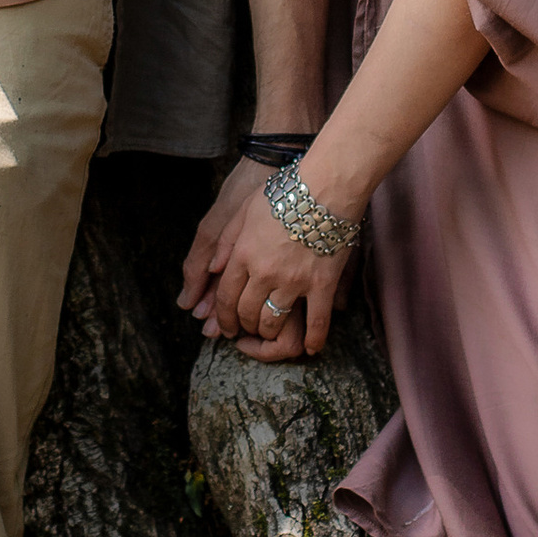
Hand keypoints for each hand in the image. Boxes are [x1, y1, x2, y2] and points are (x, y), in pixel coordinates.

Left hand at [185, 165, 355, 360]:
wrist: (325, 187)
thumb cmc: (283, 192)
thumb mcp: (244, 210)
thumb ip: (225, 241)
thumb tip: (212, 269)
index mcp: (242, 254)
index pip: (226, 296)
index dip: (223, 316)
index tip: (225, 326)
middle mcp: (263, 272)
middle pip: (246, 312)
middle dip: (242, 326)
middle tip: (244, 330)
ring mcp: (293, 281)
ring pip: (273, 321)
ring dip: (268, 332)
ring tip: (268, 332)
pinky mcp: (321, 284)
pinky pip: (316, 322)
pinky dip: (313, 339)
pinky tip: (310, 349)